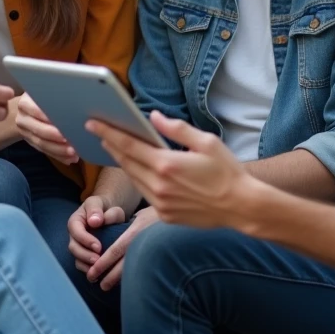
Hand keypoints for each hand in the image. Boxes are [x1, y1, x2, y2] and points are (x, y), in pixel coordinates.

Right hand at [15, 93, 77, 163]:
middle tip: (71, 141)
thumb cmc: (43, 98)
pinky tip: (70, 158)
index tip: (63, 122)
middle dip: (55, 137)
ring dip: (58, 150)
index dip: (48, 117)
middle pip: (39, 130)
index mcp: (25, 103)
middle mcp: (22, 118)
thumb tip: (77, 102)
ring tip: (73, 153)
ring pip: (41, 144)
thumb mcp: (45, 93)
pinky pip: (44, 151)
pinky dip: (58, 155)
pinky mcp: (31, 143)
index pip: (36, 110)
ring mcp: (25, 133)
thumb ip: (55, 98)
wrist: (26, 110)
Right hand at [68, 195, 125, 269]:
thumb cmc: (104, 207)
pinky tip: (98, 276)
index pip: (75, 230)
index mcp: (75, 221)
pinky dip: (89, 271)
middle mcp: (74, 235)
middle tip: (98, 260)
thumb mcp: (100, 203)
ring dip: (86, 265)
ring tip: (98, 269)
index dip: (85, 240)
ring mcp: (78, 246)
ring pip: (77, 258)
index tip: (98, 246)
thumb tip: (94, 221)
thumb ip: (97, 210)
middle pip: (73, 247)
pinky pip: (82, 266)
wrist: (108, 214)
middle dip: (85, 255)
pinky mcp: (84, 256)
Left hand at [82, 206, 159, 290]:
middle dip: (110, 277)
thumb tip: (110, 227)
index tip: (93, 272)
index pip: (116, 250)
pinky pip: (144, 271)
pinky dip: (134, 277)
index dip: (103, 263)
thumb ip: (128, 223)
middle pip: (124, 266)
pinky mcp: (161, 261)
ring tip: (109, 287)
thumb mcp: (142, 214)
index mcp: (136, 232)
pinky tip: (128, 283)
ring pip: (134, 271)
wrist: (181, 218)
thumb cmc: (158, 215)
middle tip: (99, 285)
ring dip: (120, 281)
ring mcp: (153, 254)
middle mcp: (143, 244)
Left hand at [87, 111, 253, 229]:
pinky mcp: (165, 216)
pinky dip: (139, 180)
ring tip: (115, 149)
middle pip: (126, 162)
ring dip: (123, 163)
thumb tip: (154, 117)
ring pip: (134, 179)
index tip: (93, 124)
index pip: (129, 145)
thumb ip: (176, 129)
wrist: (241, 207)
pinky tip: (138, 170)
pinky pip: (145, 194)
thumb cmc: (227, 172)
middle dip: (111, 146)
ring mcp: (160, 204)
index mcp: (166, 165)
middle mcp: (159, 186)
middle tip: (99, 133)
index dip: (108, 133)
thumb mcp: (206, 142)